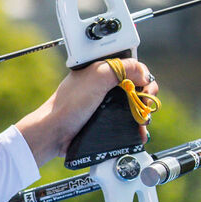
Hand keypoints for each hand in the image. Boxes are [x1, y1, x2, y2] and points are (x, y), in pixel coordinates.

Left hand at [16, 58, 158, 166]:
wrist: (55, 133)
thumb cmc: (68, 105)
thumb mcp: (96, 78)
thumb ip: (120, 68)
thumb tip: (144, 74)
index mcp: (101, 70)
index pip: (132, 68)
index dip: (143, 78)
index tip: (145, 90)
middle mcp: (104, 85)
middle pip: (136, 88)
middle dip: (145, 97)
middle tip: (144, 107)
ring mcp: (105, 104)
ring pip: (133, 106)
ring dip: (142, 114)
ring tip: (142, 122)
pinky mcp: (105, 121)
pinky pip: (126, 122)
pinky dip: (135, 127)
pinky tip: (138, 132)